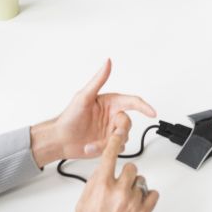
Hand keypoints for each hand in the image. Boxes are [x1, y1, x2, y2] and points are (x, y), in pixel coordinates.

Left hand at [30, 59, 156, 166]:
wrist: (59, 140)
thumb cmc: (68, 117)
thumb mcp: (84, 96)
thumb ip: (98, 79)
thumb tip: (107, 62)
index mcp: (110, 103)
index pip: (132, 102)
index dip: (144, 107)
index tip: (152, 113)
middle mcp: (112, 116)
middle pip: (128, 122)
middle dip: (120, 130)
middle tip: (112, 135)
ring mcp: (110, 130)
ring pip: (123, 137)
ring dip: (109, 142)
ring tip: (94, 143)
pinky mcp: (107, 144)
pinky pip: (115, 148)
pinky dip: (103, 149)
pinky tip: (90, 147)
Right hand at [72, 112, 157, 211]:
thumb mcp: (83, 203)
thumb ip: (94, 184)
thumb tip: (101, 173)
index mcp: (101, 185)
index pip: (110, 154)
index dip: (116, 140)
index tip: (120, 131)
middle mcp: (118, 189)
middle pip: (131, 167)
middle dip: (127, 175)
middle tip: (122, 187)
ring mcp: (133, 200)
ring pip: (142, 181)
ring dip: (136, 189)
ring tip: (127, 202)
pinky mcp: (145, 211)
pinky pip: (153, 194)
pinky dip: (147, 198)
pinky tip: (139, 205)